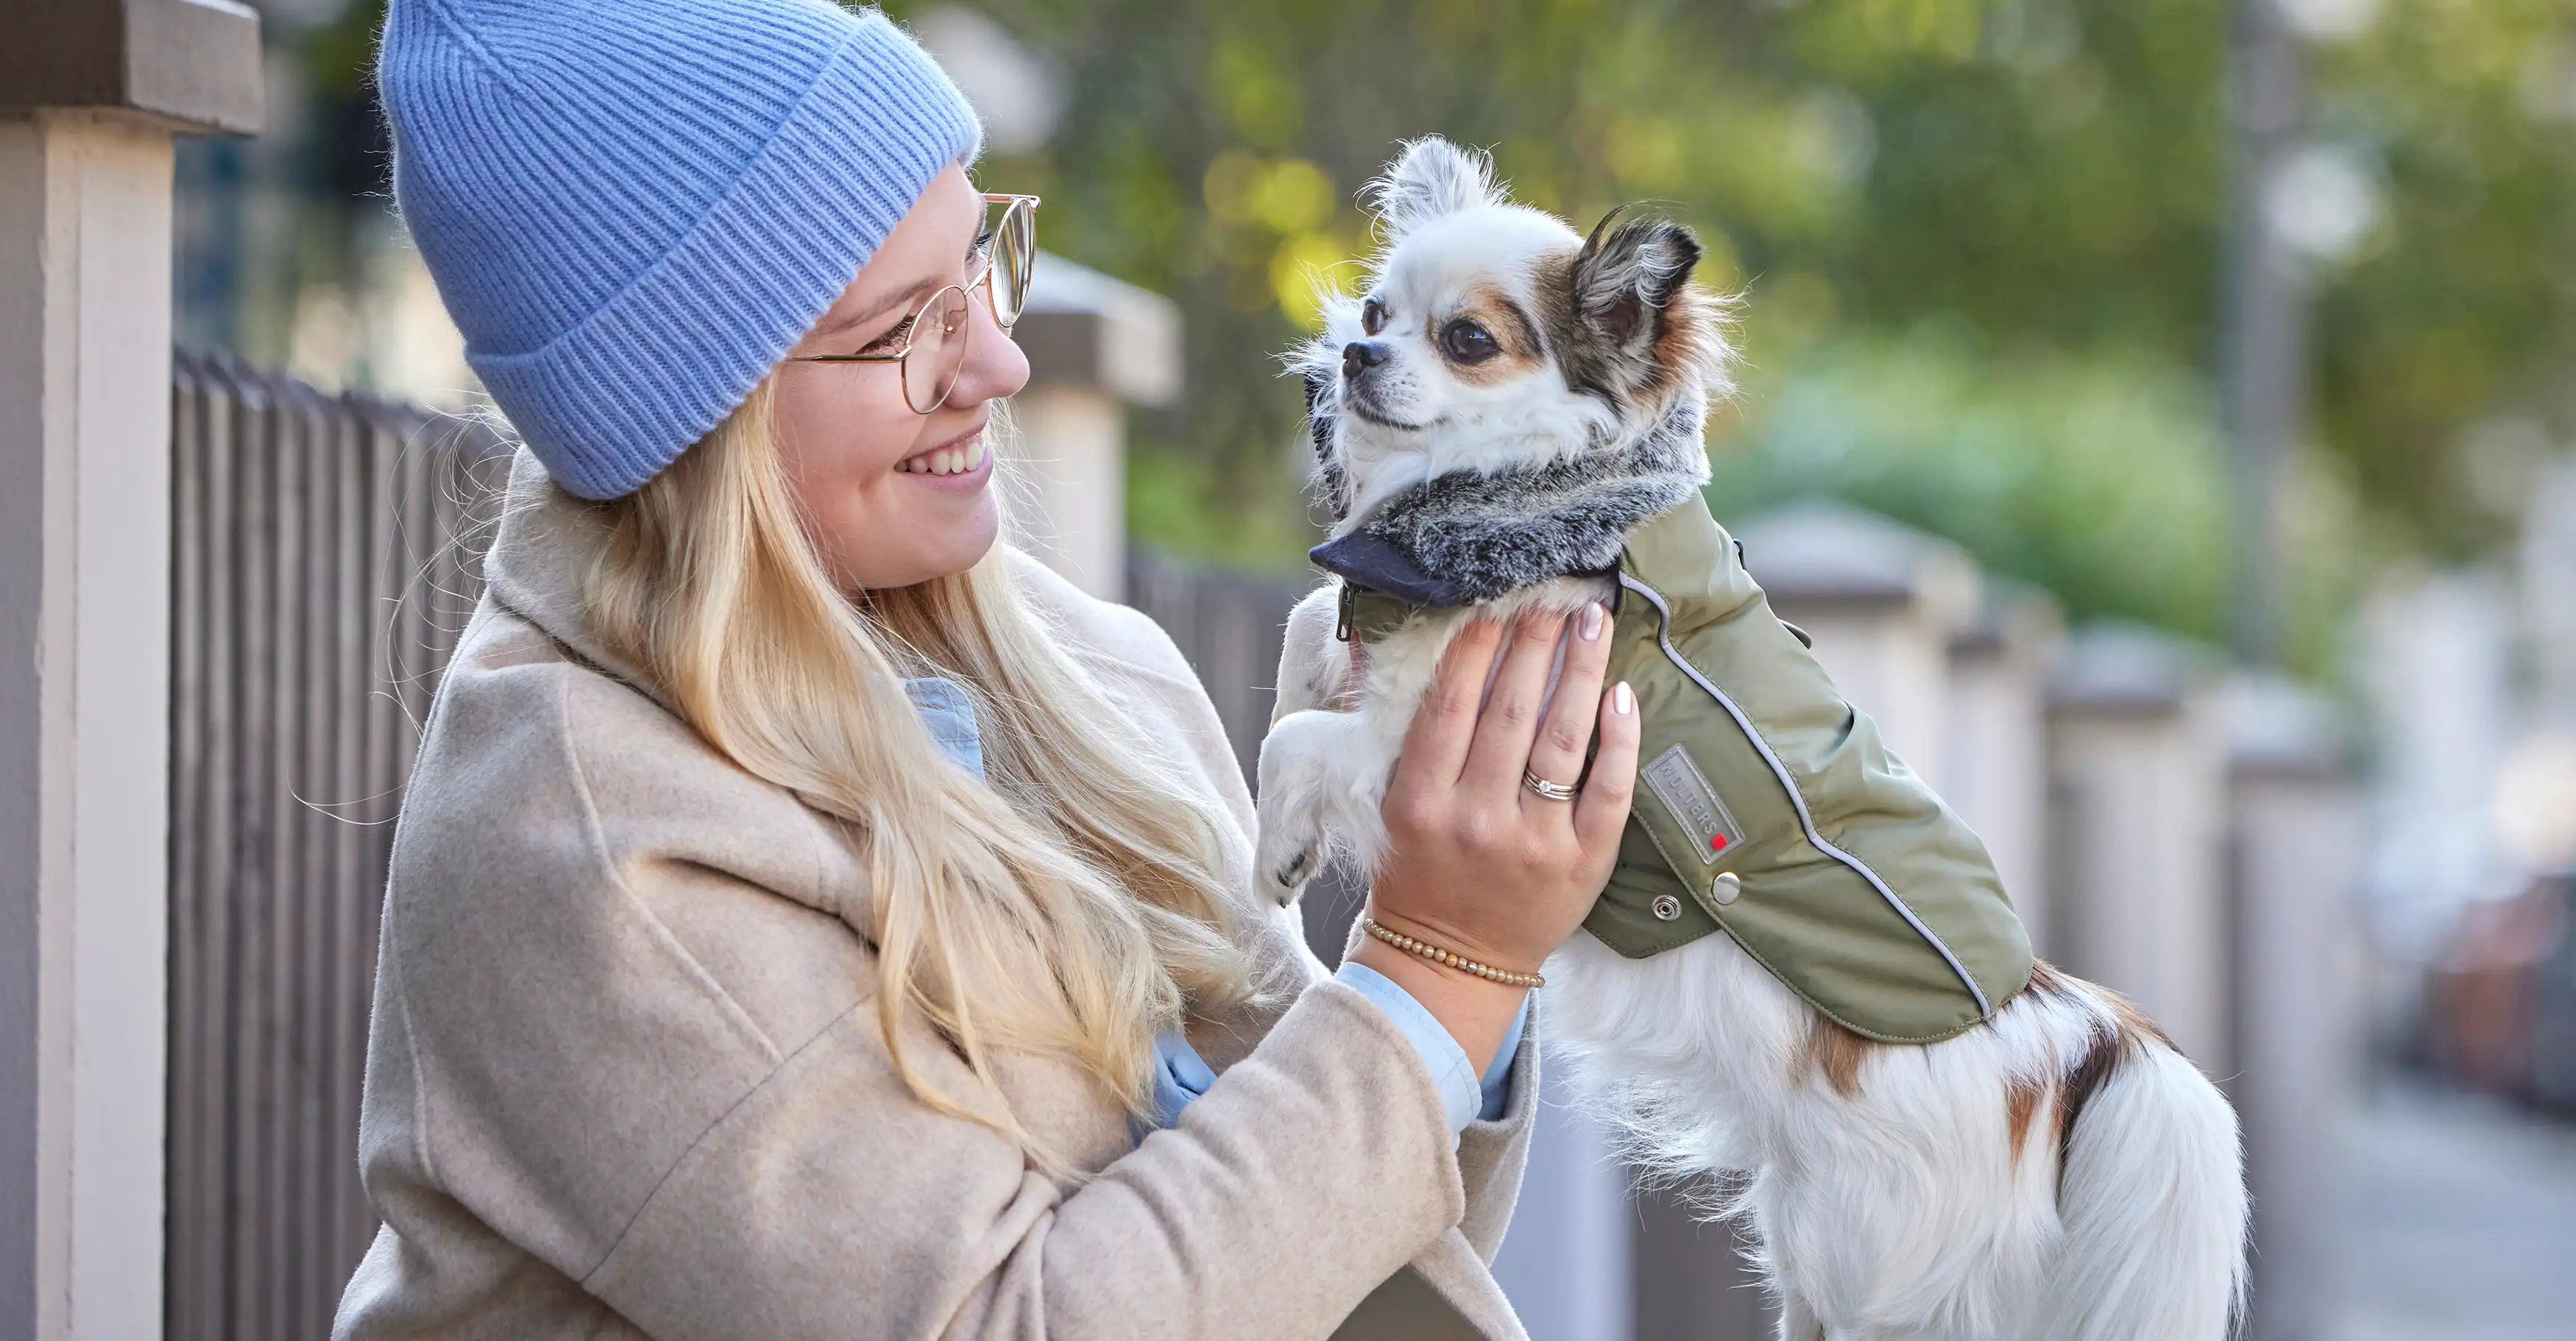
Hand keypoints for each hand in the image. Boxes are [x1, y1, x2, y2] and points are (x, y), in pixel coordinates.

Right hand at [1350, 603, 1640, 1072]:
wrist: (1448, 963)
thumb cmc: (1419, 874)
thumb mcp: (1397, 808)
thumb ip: (1422, 743)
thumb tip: (1460, 658)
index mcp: (1420, 802)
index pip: (1451, 705)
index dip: (1477, 646)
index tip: (1498, 606)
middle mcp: (1475, 819)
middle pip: (1511, 711)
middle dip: (1536, 644)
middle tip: (1555, 598)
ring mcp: (1532, 843)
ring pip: (1563, 740)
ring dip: (1580, 671)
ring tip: (1592, 623)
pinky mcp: (1581, 865)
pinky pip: (1609, 790)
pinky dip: (1620, 740)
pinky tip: (1623, 695)